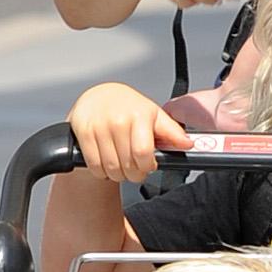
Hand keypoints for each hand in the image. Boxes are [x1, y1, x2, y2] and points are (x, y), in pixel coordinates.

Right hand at [70, 82, 189, 183]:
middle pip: (128, 165)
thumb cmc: (129, 108)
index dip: (146, 166)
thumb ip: (172, 132)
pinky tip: (107, 162)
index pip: (143, 153)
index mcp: (139, 115)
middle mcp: (118, 120)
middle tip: (135, 167)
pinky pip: (94, 166)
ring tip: (121, 165)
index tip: (147, 165)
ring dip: (118, 174)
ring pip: (111, 169)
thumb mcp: (154, 115)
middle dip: (134, 173)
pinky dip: (101, 172)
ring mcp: (99, 126)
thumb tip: (188, 144)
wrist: (99, 96)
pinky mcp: (83, 133)